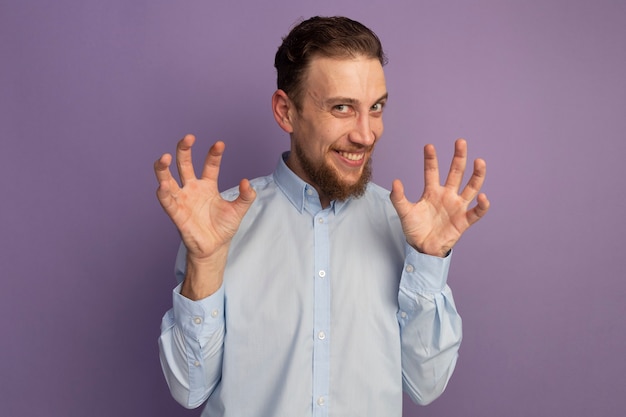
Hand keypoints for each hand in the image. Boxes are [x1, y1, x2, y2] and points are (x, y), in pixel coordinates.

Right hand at [154, 134, 255, 297]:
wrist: (214, 248)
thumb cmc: (223, 228)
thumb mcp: (238, 210)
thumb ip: (245, 197)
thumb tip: (247, 182)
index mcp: (208, 185)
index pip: (210, 164)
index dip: (214, 154)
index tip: (219, 143)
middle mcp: (192, 188)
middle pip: (184, 164)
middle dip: (184, 150)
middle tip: (188, 137)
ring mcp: (183, 200)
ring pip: (168, 180)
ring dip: (164, 169)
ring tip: (164, 157)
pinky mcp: (176, 213)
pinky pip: (167, 201)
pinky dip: (164, 193)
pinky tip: (162, 184)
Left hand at [390, 139, 489, 256]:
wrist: (422, 249)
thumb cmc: (414, 229)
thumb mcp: (404, 212)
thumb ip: (399, 198)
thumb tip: (395, 181)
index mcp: (432, 192)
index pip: (432, 171)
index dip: (431, 159)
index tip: (429, 146)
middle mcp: (447, 195)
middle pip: (456, 173)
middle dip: (458, 157)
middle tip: (460, 141)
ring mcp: (457, 207)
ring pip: (471, 187)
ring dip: (477, 175)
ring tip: (479, 161)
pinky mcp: (464, 221)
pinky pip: (476, 212)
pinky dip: (482, 205)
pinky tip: (483, 197)